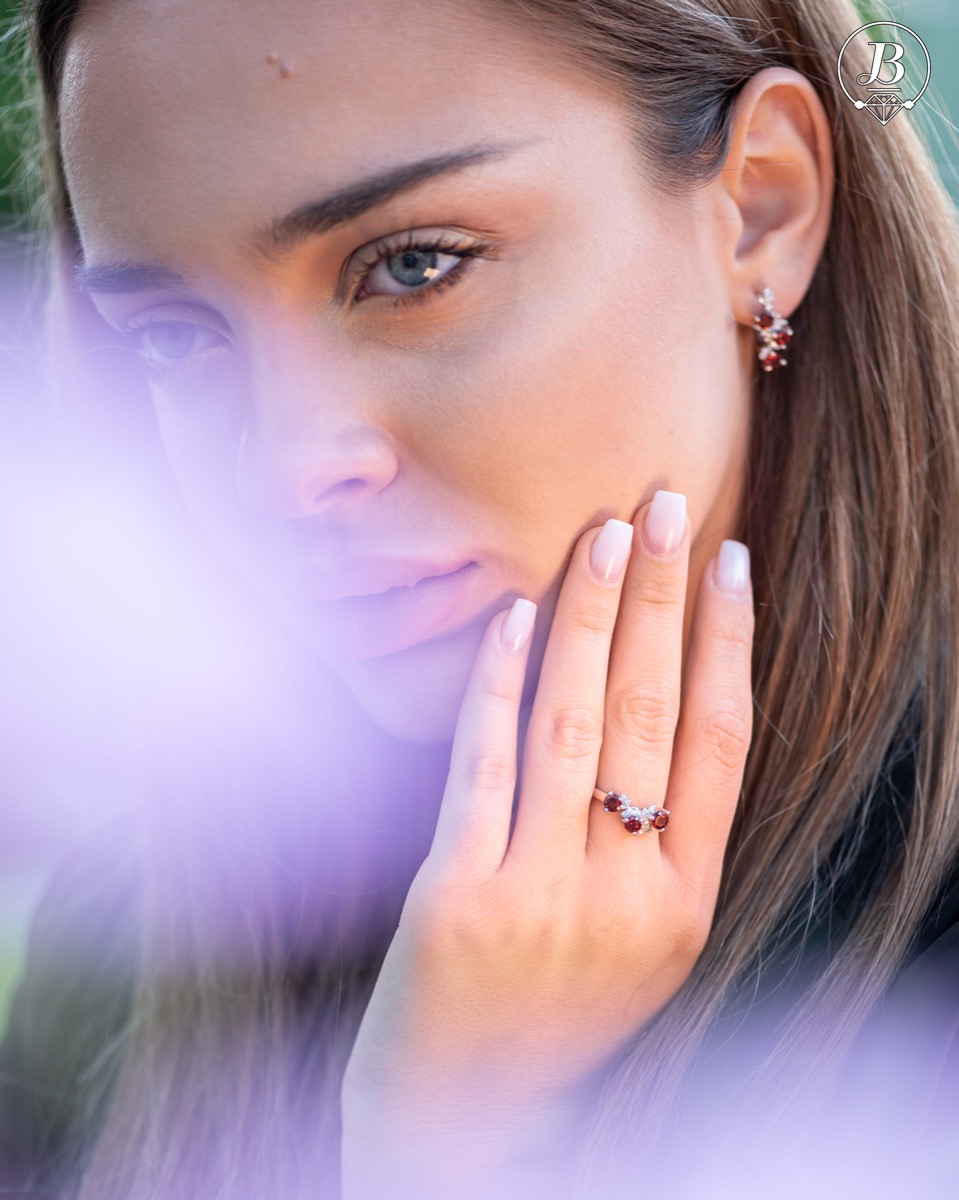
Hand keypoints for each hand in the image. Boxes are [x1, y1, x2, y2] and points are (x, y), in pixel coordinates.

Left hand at [340, 491, 754, 1193]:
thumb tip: (652, 690)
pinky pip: (485, 765)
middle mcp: (628, 897)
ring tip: (600, 536)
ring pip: (574, 724)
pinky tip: (512, 615)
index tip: (729, 559)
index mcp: (686, 904)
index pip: (722, 744)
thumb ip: (653, 837)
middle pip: (651, 713)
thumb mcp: (635, 939)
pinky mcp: (459, 899)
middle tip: (665, 503)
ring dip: (587, 616)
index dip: (728, 643)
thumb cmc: (554, 1013)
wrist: (463, 1124)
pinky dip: (498, 681)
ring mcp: (543, 898)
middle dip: (660, 597)